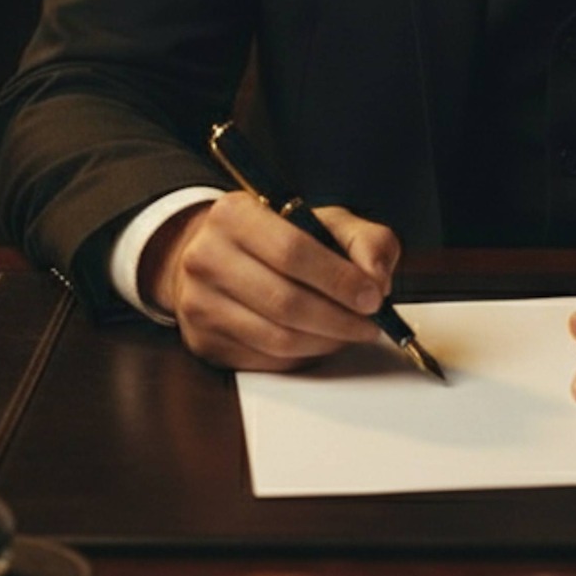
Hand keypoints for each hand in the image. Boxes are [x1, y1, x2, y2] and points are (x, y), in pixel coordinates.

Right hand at [140, 192, 400, 370]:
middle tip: (370, 324)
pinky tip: (320, 340)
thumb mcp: (323, 221)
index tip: (373, 297)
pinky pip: (265, 361)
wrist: (216, 257)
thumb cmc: (278, 238)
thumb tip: (376, 279)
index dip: (338, 279)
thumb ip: (364, 240)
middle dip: (339, 318)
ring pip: (277, 338)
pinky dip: (303, 356)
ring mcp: (198, 303)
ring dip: (326, 341)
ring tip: (350, 332)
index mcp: (234, 214)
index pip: (292, 252)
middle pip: (285, 302)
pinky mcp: (203, 342)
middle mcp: (206, 257)